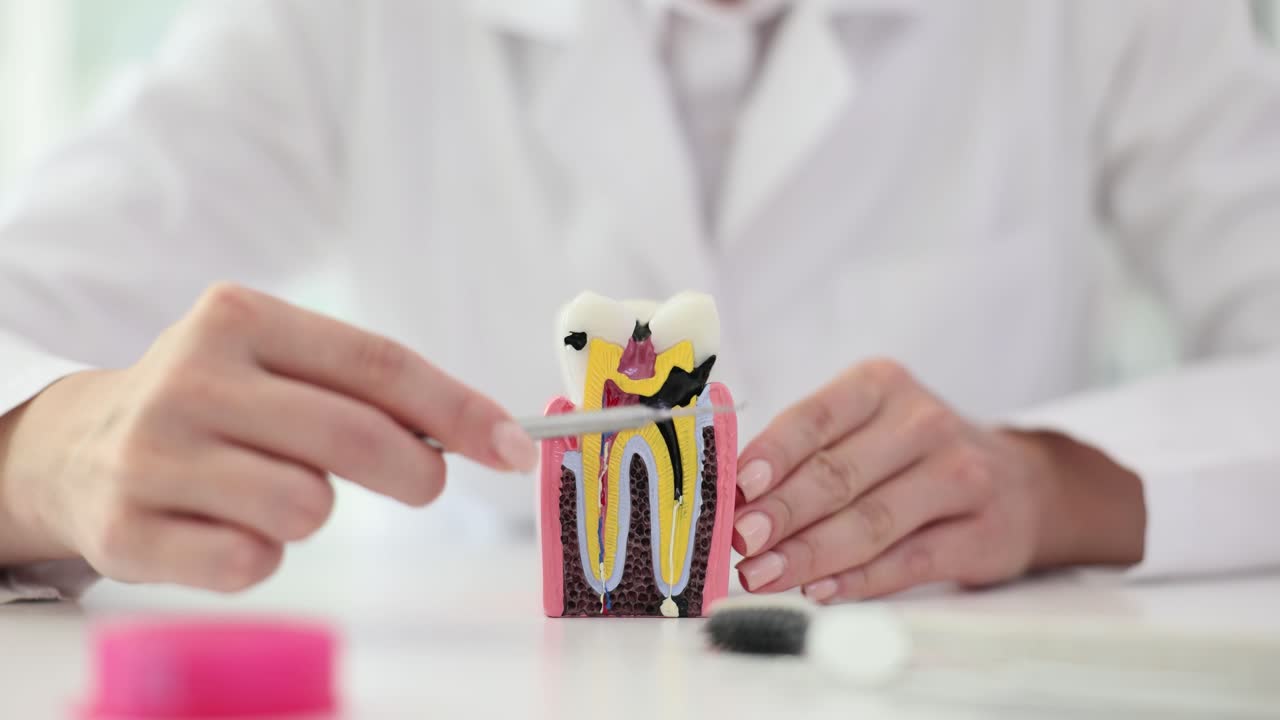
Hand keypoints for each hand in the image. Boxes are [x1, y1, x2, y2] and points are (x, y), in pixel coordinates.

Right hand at [0, 283, 536, 589]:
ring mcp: (152, 454)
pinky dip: (261, 556)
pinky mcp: (126, 529)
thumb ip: (368, 387)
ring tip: (274, 492)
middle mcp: (190, 377)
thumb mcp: (276, 361)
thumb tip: (487, 433)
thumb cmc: (218, 402)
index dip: (458, 409)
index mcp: (239, 316)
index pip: (377, 363)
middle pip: (352, 436)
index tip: (511, 447)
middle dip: (415, 472)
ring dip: (314, 512)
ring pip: (305, 508)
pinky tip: (226, 527)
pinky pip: (251, 564)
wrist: (76, 446)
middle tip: (423, 481)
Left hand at [731, 359, 1144, 602]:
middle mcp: (924, 423)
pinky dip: (859, 581)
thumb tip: (733, 496)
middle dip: (781, 512)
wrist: (1023, 483)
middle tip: (738, 541)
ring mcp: (960, 477)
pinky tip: (819, 591)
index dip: (772, 454)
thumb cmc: (913, 455)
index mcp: (882, 385)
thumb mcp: (867, 426)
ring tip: (763, 574)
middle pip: (839, 473)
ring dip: (809, 553)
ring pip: (871, 521)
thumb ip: (807, 452)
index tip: (735, 487)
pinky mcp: (982, 534)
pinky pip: (909, 562)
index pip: (816, 417)